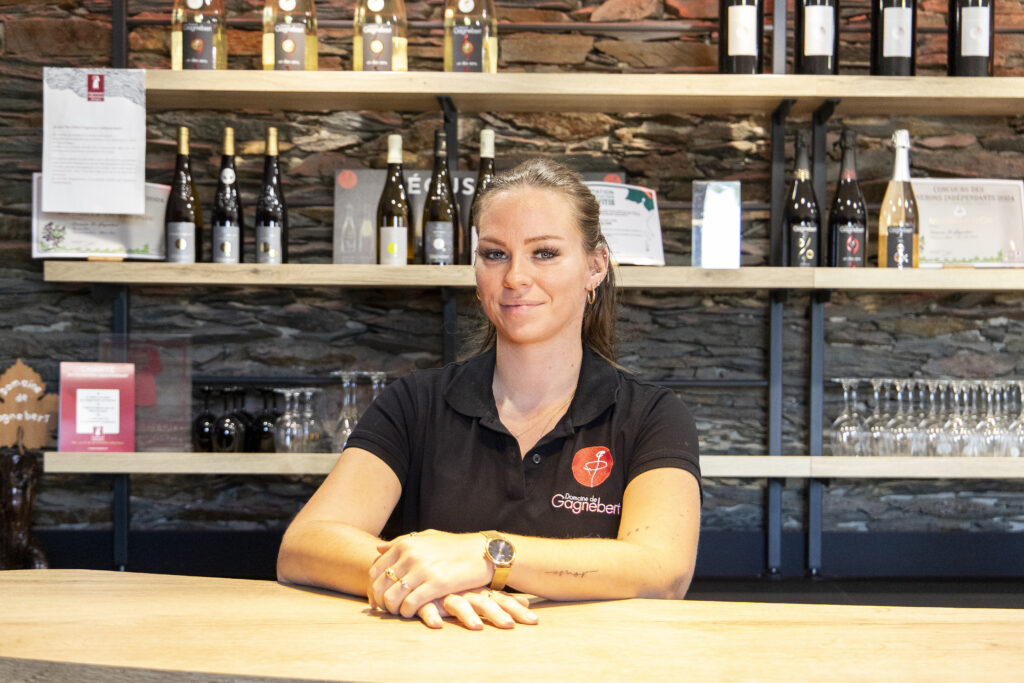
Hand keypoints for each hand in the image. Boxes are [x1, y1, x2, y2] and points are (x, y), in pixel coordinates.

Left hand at [368, 530, 492, 618]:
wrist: (482, 552)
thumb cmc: (454, 546)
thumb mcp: (426, 538)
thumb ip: (401, 542)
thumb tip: (378, 548)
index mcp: (405, 544)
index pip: (375, 570)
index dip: (373, 588)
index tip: (378, 599)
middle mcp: (410, 555)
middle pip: (380, 585)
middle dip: (380, 601)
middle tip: (387, 609)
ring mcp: (422, 569)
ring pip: (392, 597)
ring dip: (392, 609)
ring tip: (400, 611)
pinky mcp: (436, 584)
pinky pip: (410, 604)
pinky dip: (407, 612)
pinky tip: (411, 612)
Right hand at [416, 589, 538, 629]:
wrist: (425, 563)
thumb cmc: (457, 578)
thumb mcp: (479, 587)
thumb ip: (498, 596)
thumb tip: (527, 602)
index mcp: (479, 588)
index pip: (500, 598)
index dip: (515, 608)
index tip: (532, 619)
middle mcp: (466, 590)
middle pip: (484, 602)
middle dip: (497, 614)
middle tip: (510, 626)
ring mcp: (447, 593)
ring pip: (459, 604)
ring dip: (467, 615)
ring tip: (476, 627)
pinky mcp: (426, 597)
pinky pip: (427, 607)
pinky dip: (431, 614)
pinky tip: (437, 624)